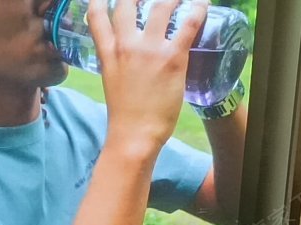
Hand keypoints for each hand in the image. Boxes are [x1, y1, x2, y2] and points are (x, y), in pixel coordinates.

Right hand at [88, 0, 207, 156]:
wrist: (134, 135)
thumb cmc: (125, 116)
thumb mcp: (112, 81)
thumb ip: (117, 62)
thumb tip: (128, 57)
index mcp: (109, 53)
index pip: (97, 15)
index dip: (99, 0)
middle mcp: (126, 45)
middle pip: (128, 3)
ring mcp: (150, 49)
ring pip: (161, 6)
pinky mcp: (173, 57)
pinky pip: (189, 24)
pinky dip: (198, 9)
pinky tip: (203, 4)